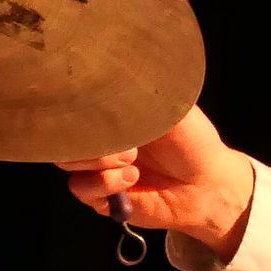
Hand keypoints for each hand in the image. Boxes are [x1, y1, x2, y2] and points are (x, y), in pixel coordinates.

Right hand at [55, 104, 256, 260]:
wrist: (206, 184)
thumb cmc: (192, 140)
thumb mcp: (172, 108)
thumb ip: (141, 95)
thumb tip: (114, 75)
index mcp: (114, 112)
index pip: (77, 102)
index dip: (78, 104)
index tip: (94, 104)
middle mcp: (101, 138)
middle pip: (64, 132)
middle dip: (88, 136)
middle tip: (126, 142)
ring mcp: (98, 166)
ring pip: (67, 160)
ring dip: (99, 160)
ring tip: (132, 160)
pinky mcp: (100, 196)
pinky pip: (81, 188)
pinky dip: (105, 183)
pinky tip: (132, 179)